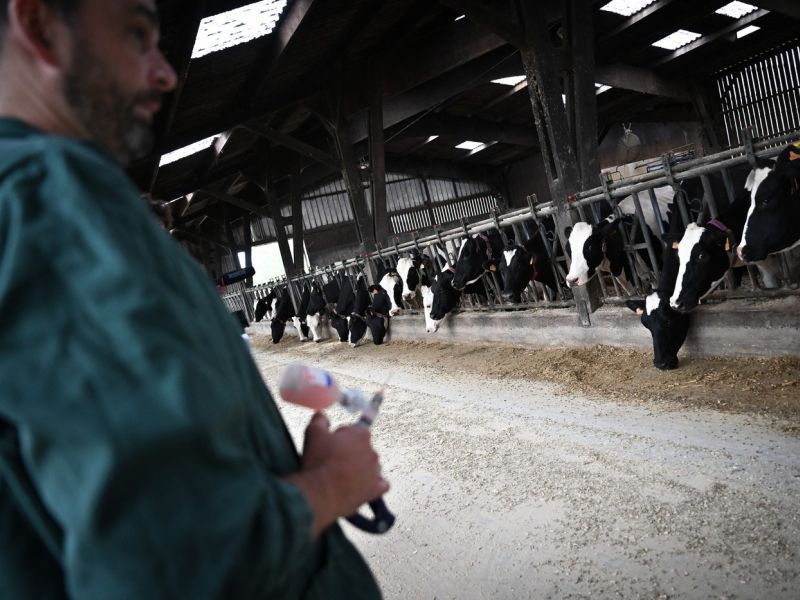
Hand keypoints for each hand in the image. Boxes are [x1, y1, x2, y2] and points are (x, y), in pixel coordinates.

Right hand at [285, 412, 389, 537]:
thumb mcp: (313, 433)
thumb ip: (320, 420)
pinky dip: (374, 484)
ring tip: (343, 475)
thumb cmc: (318, 461)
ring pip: (371, 465)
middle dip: (351, 452)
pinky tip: (364, 485)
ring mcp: (375, 471)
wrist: (320, 493)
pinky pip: (381, 484)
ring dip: (361, 468)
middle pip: (363, 448)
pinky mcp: (375, 489)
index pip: (354, 430)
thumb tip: (322, 416)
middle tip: (334, 460)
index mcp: (361, 434)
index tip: (331, 443)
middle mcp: (372, 451)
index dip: (341, 436)